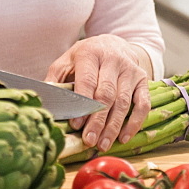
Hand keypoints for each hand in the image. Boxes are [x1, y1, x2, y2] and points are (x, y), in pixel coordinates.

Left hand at [45, 35, 150, 151]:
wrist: (114, 43)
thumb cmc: (86, 57)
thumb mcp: (67, 61)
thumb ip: (55, 79)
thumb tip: (45, 100)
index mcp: (90, 53)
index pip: (87, 81)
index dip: (82, 105)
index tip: (76, 125)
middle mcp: (113, 60)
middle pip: (106, 95)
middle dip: (97, 120)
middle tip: (89, 140)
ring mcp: (130, 70)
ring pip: (123, 102)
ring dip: (113, 126)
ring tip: (103, 144)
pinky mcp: (143, 79)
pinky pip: (142, 104)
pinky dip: (134, 122)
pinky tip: (124, 137)